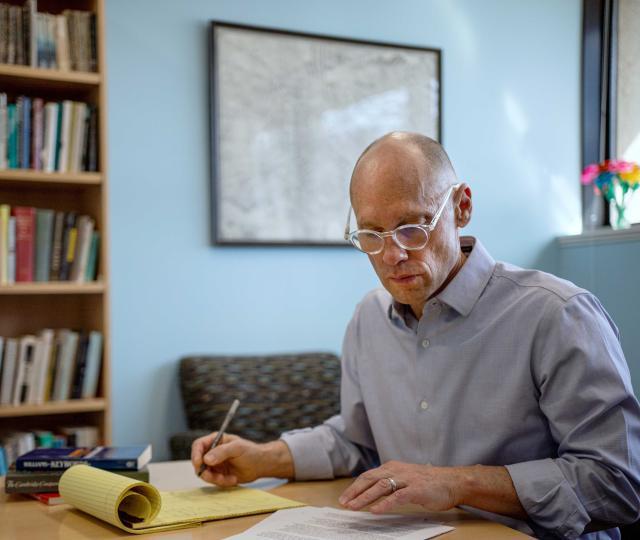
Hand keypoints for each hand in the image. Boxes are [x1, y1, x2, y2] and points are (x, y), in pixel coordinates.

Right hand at [191, 433, 293, 486]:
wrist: (260, 465)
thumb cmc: (251, 452)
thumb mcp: (237, 448)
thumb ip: (222, 452)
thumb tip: (206, 459)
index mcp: (216, 440)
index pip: (198, 445)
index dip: (195, 454)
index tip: (198, 464)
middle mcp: (212, 452)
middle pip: (198, 462)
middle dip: (206, 472)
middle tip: (217, 477)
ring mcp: (214, 464)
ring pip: (205, 474)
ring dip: (216, 479)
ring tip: (231, 479)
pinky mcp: (218, 474)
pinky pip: (213, 481)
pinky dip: (222, 482)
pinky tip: (234, 479)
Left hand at [338, 461, 460, 513]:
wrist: (452, 482)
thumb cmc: (428, 483)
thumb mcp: (404, 479)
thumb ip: (389, 483)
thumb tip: (370, 494)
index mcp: (392, 467)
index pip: (368, 476)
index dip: (354, 487)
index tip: (344, 498)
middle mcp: (397, 470)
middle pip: (370, 479)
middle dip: (355, 492)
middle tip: (343, 503)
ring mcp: (407, 479)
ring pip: (381, 486)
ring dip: (365, 497)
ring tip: (354, 507)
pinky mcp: (417, 489)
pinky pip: (397, 496)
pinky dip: (385, 503)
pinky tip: (376, 510)